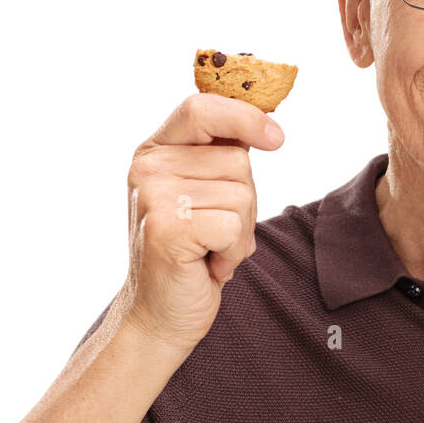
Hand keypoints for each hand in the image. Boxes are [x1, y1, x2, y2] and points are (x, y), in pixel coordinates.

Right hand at [118, 92, 283, 350]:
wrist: (160, 315)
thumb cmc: (192, 254)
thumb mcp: (204, 195)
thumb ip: (221, 157)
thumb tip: (268, 124)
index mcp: (154, 151)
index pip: (201, 107)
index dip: (244, 117)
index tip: (276, 138)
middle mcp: (147, 167)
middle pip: (237, 160)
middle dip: (246, 201)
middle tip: (216, 233)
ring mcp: (153, 196)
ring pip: (242, 193)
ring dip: (240, 231)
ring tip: (210, 250)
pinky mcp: (167, 228)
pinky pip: (234, 225)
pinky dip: (233, 252)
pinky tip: (209, 265)